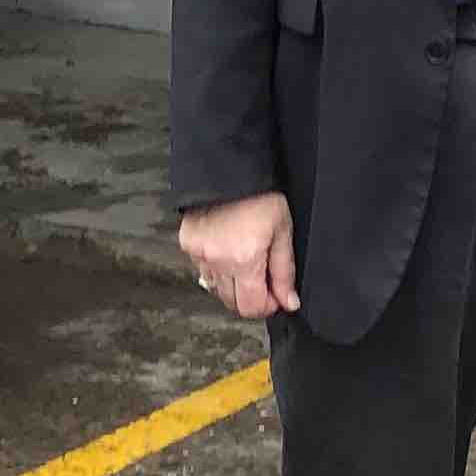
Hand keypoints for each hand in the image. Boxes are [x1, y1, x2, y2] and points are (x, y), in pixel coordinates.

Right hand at [179, 190, 297, 320]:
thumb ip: (285, 270)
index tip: (276, 296)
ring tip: (246, 260)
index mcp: (243, 259)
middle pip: (232, 303)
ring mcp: (199, 254)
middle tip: (263, 278)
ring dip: (233, 284)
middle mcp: (218, 261)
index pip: (250, 307)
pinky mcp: (187, 244)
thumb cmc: (259, 195)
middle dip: (251, 296)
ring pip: (216, 289)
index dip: (267, 306)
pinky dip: (217, 268)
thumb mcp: (283, 230)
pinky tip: (229, 250)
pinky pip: (203, 270)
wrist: (230, 168)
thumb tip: (289, 301)